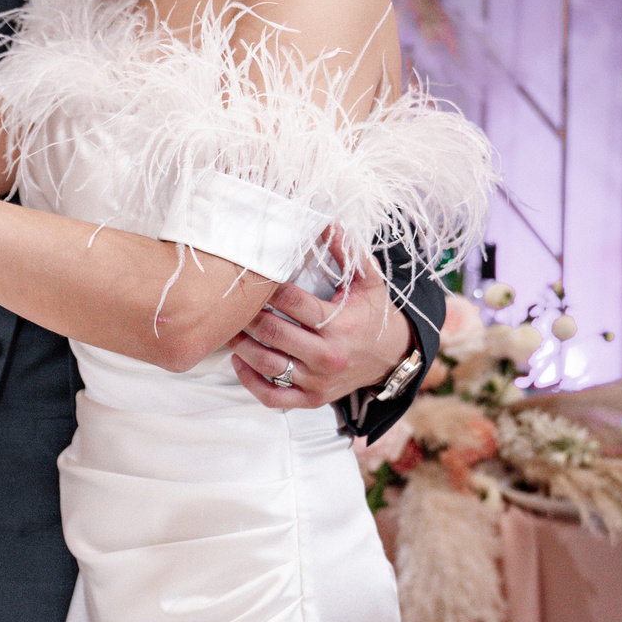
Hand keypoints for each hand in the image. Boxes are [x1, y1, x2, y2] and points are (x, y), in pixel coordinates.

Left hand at [226, 233, 411, 411]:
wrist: (392, 358)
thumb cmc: (374, 315)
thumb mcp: (368, 282)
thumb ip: (346, 252)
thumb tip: (324, 221)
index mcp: (339, 325)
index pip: (293, 303)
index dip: (269, 289)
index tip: (256, 277)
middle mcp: (327, 356)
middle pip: (274, 333)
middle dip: (249, 315)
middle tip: (234, 302)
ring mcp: (317, 381)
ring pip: (267, 364)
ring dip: (242, 346)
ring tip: (230, 328)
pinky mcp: (310, 399)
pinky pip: (272, 396)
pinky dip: (249, 381)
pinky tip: (238, 361)